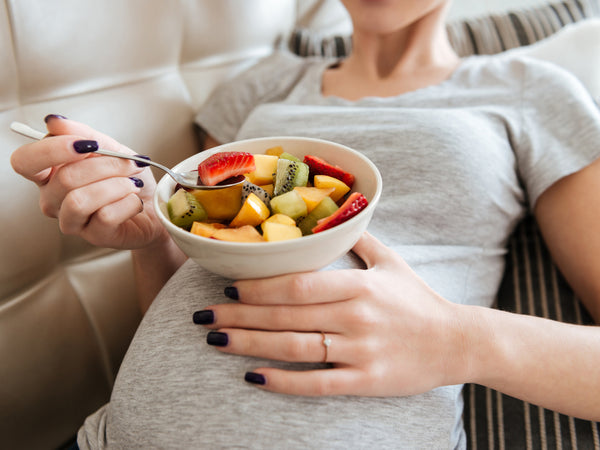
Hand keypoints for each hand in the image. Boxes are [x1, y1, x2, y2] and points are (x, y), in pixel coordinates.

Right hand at [10, 116, 166, 248]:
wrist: (155, 205)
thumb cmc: (128, 178)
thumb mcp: (111, 148)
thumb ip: (84, 134)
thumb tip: (54, 121)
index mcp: (49, 174)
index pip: (25, 161)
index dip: (51, 150)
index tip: (88, 144)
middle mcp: (53, 200)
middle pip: (64, 178)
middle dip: (106, 165)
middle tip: (131, 163)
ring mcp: (71, 221)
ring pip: (80, 200)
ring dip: (116, 185)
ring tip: (134, 183)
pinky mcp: (95, 237)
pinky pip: (105, 216)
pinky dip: (128, 203)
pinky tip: (136, 201)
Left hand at [198, 232, 466, 395]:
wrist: (457, 342)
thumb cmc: (419, 300)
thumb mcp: (392, 262)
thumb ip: (359, 238)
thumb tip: (332, 215)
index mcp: (359, 285)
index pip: (297, 284)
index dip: (258, 286)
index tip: (227, 285)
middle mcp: (355, 317)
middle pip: (286, 316)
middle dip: (239, 314)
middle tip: (203, 315)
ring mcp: (360, 351)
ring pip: (293, 348)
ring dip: (250, 344)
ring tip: (216, 339)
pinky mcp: (365, 381)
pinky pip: (317, 384)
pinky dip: (283, 382)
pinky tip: (253, 377)